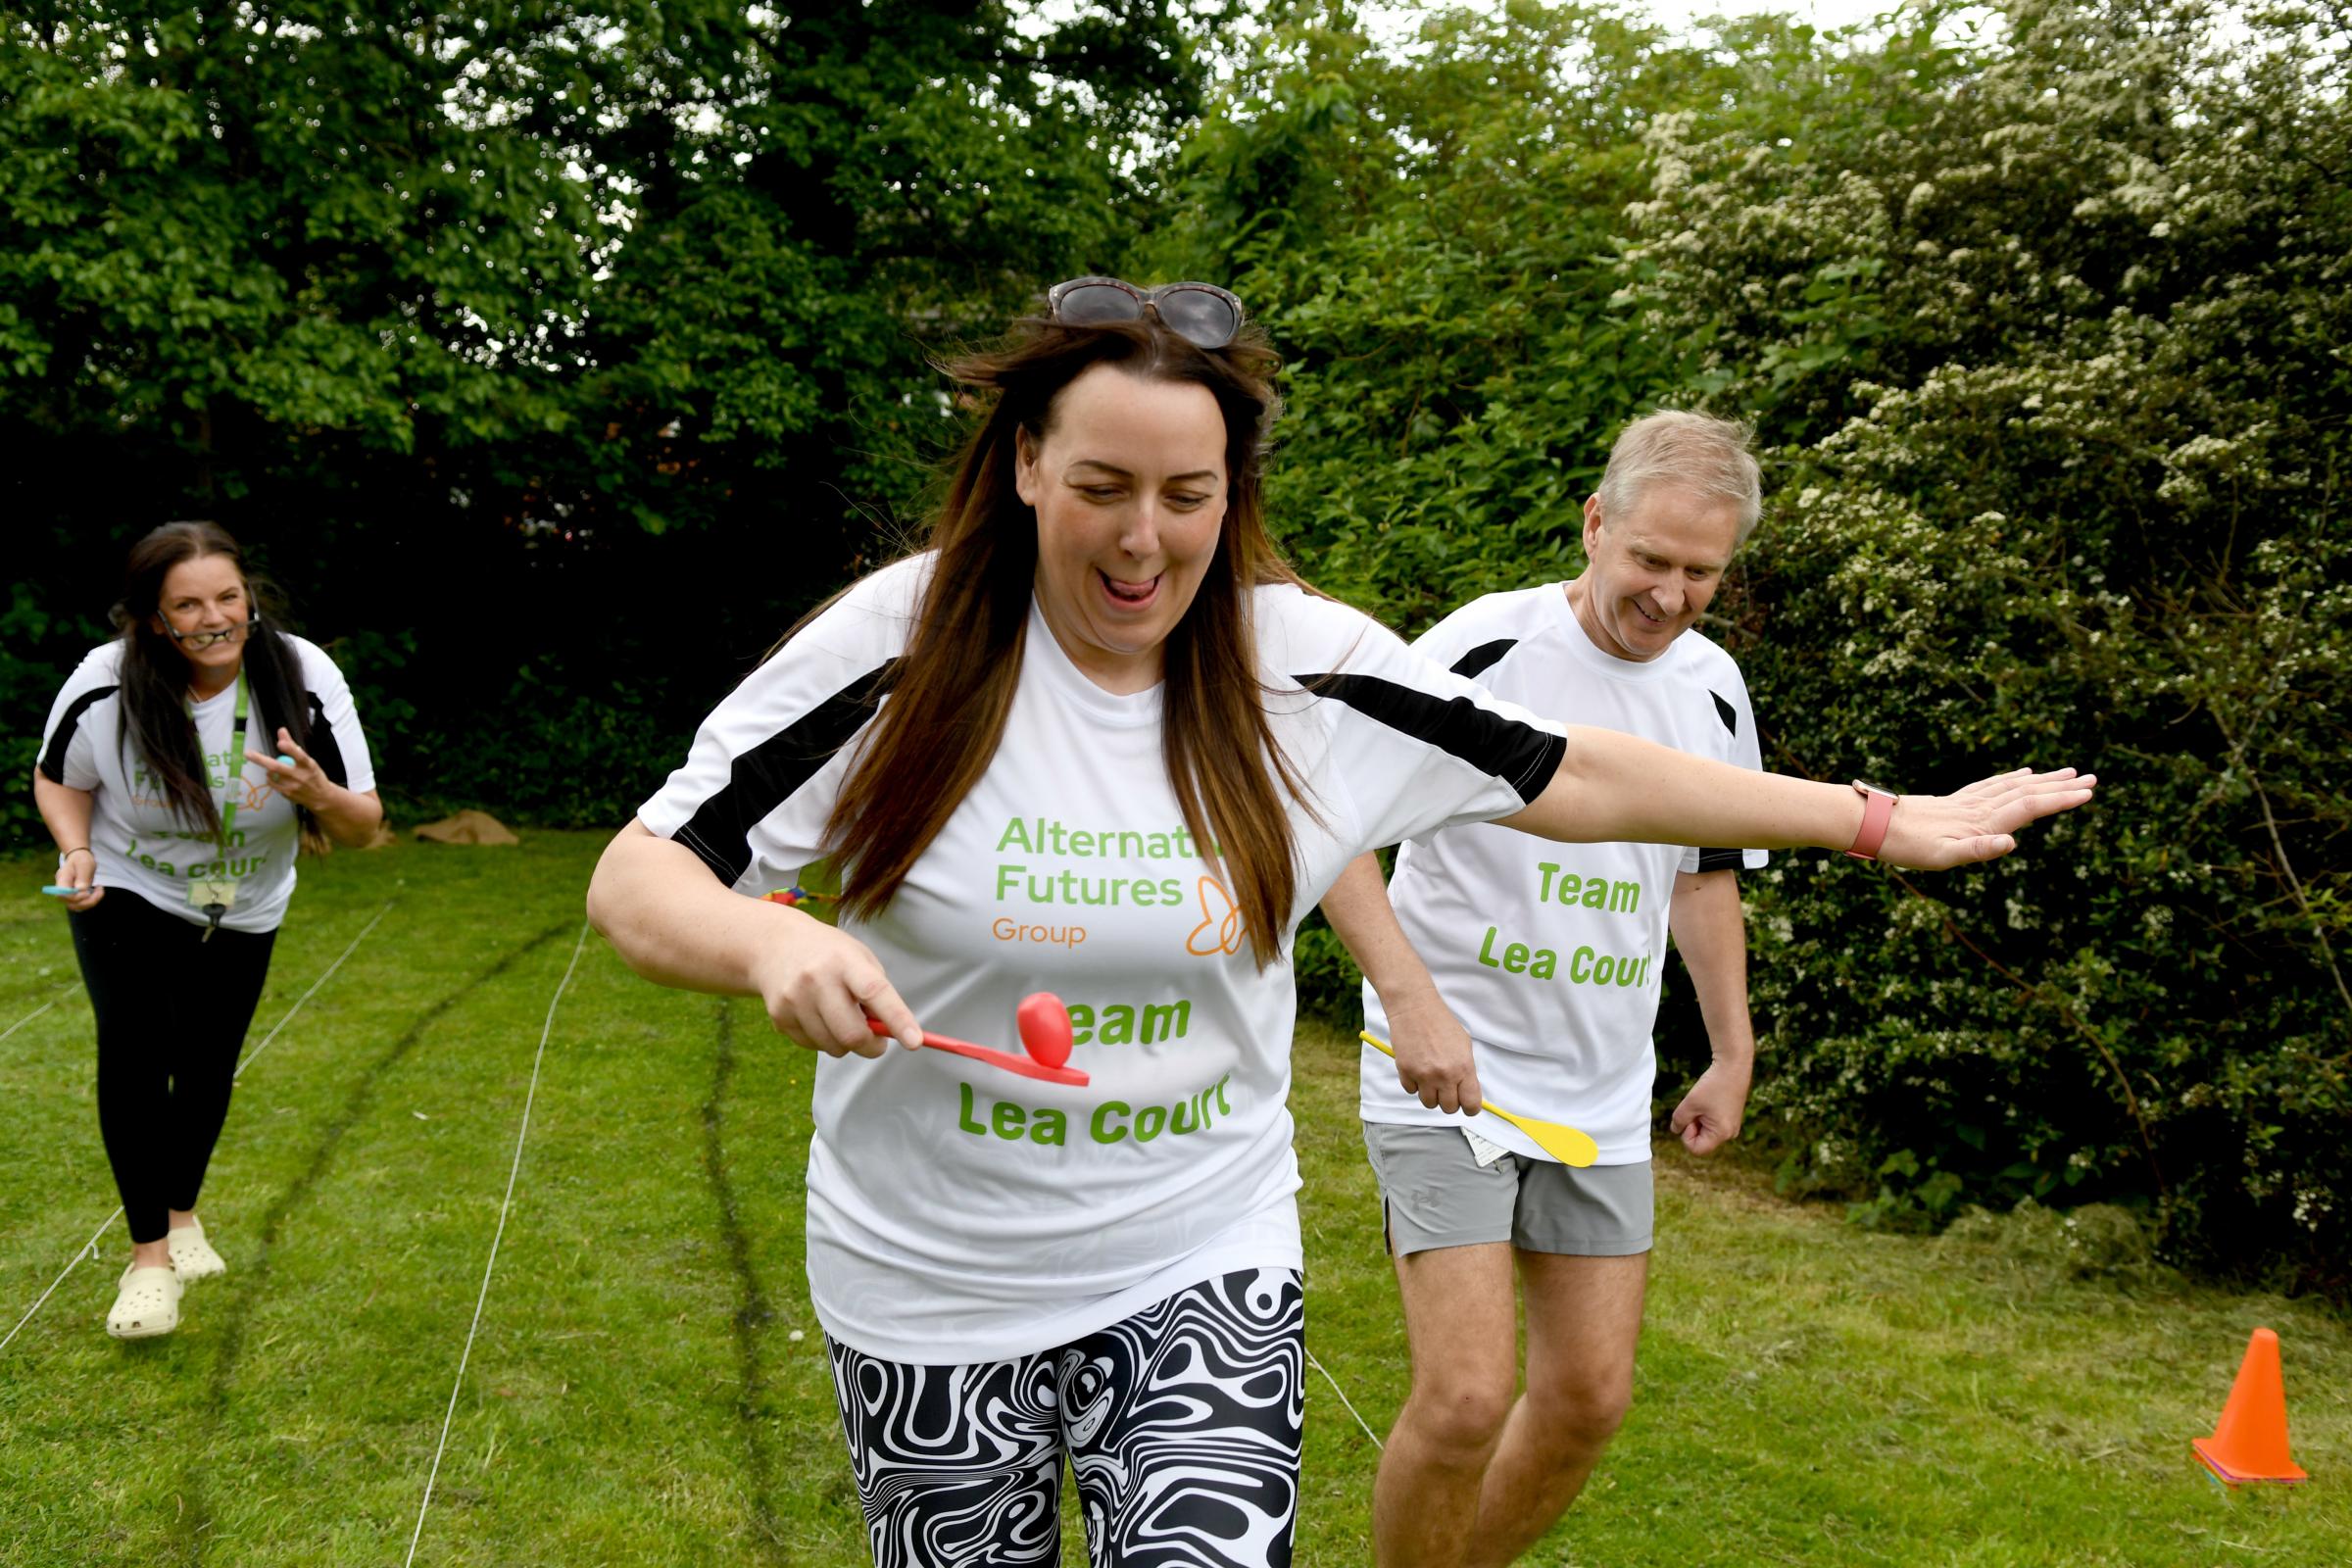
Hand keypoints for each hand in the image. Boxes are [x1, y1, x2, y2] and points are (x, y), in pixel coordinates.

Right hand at [54, 846, 102, 911]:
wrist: (79, 858)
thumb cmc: (81, 860)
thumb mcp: (85, 864)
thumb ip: (82, 877)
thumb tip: (81, 890)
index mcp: (62, 879)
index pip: (62, 895)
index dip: (75, 898)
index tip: (88, 892)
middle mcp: (63, 889)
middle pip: (70, 904)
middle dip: (87, 901)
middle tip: (99, 890)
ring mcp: (68, 894)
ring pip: (77, 907)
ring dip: (92, 902)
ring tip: (100, 889)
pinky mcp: (75, 896)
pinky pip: (83, 904)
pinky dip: (92, 900)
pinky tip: (98, 890)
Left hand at [246, 728, 331, 808]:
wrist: (322, 797)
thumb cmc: (313, 775)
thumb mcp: (308, 760)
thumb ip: (293, 746)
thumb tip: (281, 730)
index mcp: (309, 765)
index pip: (299, 756)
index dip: (290, 749)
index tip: (280, 743)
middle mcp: (301, 776)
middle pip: (277, 767)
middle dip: (261, 760)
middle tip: (248, 753)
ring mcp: (293, 786)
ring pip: (272, 775)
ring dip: (268, 769)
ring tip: (272, 768)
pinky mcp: (287, 794)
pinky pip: (272, 784)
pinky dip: (271, 778)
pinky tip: (275, 777)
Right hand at [748, 907, 921, 1058]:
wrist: (774, 944)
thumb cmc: (829, 954)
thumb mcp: (858, 959)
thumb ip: (878, 993)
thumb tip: (890, 1032)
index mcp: (844, 961)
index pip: (875, 992)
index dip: (897, 1019)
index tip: (914, 1042)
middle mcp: (817, 978)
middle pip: (852, 1033)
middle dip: (872, 1047)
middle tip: (878, 1042)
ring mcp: (794, 999)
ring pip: (833, 1046)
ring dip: (846, 1043)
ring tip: (841, 1018)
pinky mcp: (779, 1016)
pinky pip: (812, 1046)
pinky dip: (823, 1040)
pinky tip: (818, 1016)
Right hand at [1385, 987, 1481, 1115]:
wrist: (1415, 1008)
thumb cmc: (1441, 1023)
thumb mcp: (1464, 1045)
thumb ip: (1466, 1070)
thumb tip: (1467, 1091)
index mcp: (1463, 1067)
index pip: (1471, 1104)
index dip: (1470, 1107)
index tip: (1467, 1105)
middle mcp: (1444, 1075)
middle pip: (1449, 1108)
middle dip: (1449, 1101)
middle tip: (1447, 1089)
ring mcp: (1423, 1075)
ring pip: (1429, 1103)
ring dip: (1430, 1094)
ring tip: (1430, 1078)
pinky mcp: (1405, 1072)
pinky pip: (1411, 1091)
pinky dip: (1414, 1083)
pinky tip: (1417, 1068)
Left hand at [1668, 1057, 1749, 1154]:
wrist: (1733, 1067)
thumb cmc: (1713, 1085)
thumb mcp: (1689, 1104)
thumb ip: (1679, 1120)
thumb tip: (1676, 1130)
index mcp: (1722, 1134)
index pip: (1696, 1149)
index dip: (1686, 1135)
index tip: (1689, 1118)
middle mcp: (1730, 1134)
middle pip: (1701, 1140)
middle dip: (1692, 1125)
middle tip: (1696, 1107)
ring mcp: (1731, 1126)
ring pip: (1705, 1131)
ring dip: (1698, 1119)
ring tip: (1702, 1103)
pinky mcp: (1731, 1118)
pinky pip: (1712, 1123)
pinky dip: (1705, 1114)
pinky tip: (1708, 1101)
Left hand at [1878, 767, 2096, 869]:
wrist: (1876, 824)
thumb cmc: (1908, 847)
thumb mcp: (1942, 857)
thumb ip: (1978, 850)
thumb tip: (2011, 843)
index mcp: (1983, 823)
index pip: (2031, 807)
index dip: (2061, 800)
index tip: (2089, 793)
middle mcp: (1980, 808)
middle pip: (2028, 792)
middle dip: (2061, 786)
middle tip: (2092, 778)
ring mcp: (1968, 802)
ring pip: (2014, 786)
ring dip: (2043, 779)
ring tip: (2068, 772)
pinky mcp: (1957, 800)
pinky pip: (1993, 786)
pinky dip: (2014, 779)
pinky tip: (2023, 774)